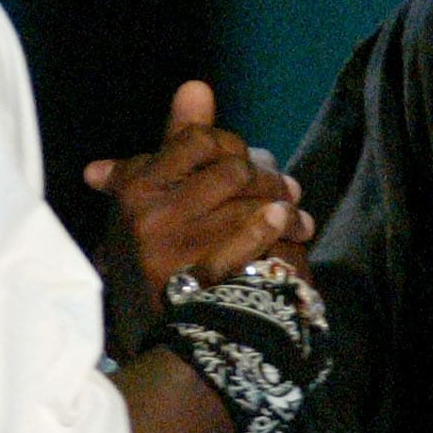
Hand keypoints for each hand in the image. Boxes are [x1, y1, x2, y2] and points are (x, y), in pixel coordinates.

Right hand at [83, 82, 311, 352]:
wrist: (168, 346)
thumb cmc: (162, 261)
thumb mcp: (156, 201)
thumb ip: (176, 142)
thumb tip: (197, 86)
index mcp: (136, 190)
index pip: (199, 140)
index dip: (232, 147)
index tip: (245, 164)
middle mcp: (148, 215)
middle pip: (230, 167)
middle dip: (265, 176)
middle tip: (285, 190)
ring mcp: (173, 248)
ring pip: (247, 198)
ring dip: (284, 204)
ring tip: (297, 218)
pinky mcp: (200, 278)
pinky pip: (250, 235)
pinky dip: (277, 226)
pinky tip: (290, 227)